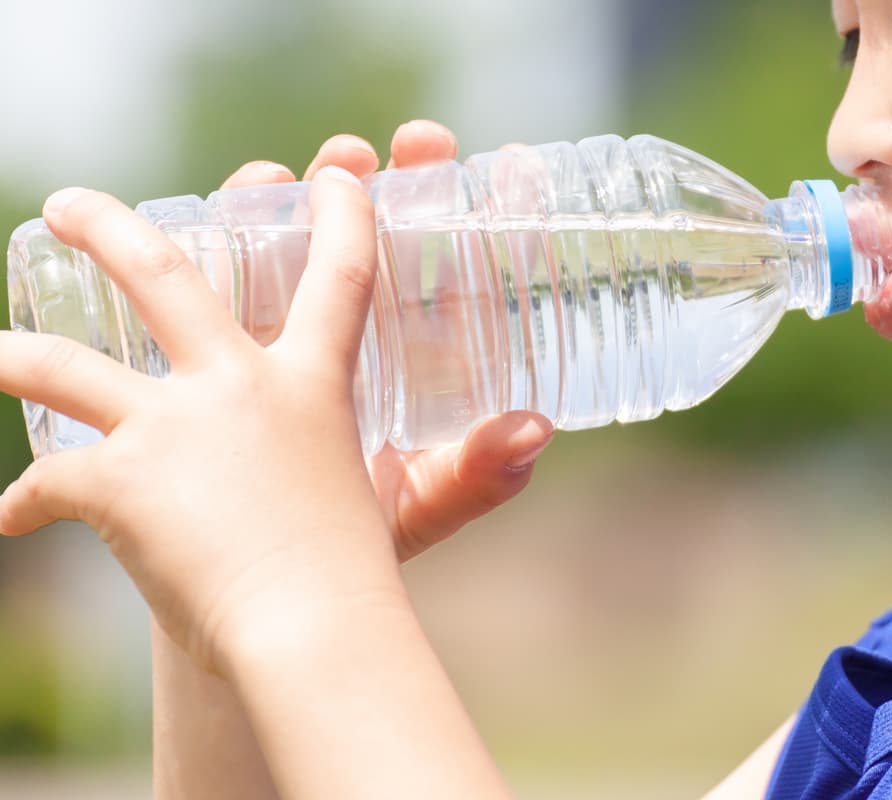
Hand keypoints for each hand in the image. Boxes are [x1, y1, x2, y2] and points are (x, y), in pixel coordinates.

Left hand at [0, 163, 458, 672]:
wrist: (304, 637)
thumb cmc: (356, 574)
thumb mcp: (410, 511)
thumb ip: (472, 473)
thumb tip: (539, 434)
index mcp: (312, 382)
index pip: (339, 273)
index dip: (342, 210)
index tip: (331, 166)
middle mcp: (238, 386)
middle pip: (164, 276)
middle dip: (110, 228)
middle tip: (69, 204)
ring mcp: (172, 427)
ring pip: (61, 365)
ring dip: (12, 353)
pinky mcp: (118, 481)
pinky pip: (50, 478)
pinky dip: (25, 501)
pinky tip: (9, 518)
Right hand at [221, 121, 554, 562]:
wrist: (246, 593)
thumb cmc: (342, 558)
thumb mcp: (411, 513)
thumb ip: (470, 479)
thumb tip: (533, 430)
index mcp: (422, 370)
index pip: (469, 282)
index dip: (500, 220)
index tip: (516, 166)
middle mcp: (362, 338)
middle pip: (391, 241)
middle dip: (409, 182)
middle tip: (420, 144)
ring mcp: (293, 330)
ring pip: (312, 239)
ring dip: (321, 189)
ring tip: (337, 160)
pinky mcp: (220, 340)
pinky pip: (233, 269)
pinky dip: (240, 223)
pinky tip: (246, 192)